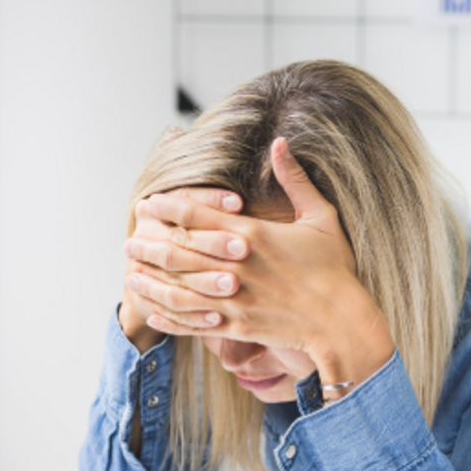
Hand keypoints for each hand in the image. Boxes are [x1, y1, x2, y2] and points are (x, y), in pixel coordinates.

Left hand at [125, 138, 394, 388]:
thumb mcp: (320, 217)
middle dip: (150, 245)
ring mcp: (234, 300)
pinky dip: (171, 319)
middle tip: (129, 240)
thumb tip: (281, 142)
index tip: (149, 204)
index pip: (198, 215)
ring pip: (179, 290)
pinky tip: (153, 313)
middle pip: (179, 251)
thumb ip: (295, 180)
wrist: (341, 321)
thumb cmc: (334, 268)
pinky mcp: (236, 328)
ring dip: (151, 282)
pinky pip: (194, 323)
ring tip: (130, 276)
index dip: (168, 208)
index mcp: (252, 235)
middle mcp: (236, 267)